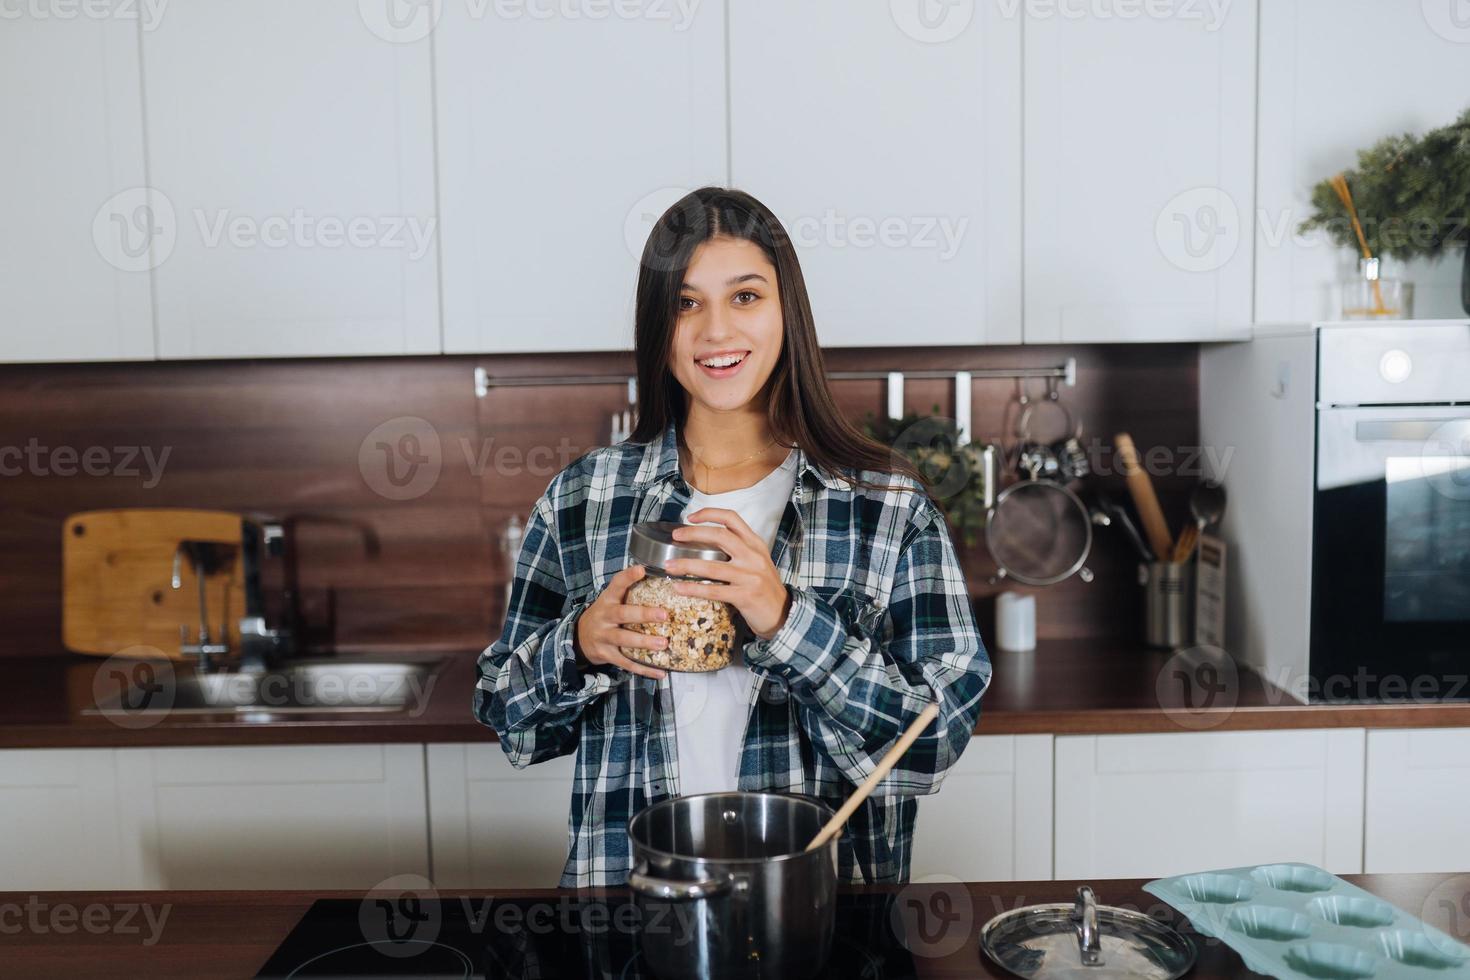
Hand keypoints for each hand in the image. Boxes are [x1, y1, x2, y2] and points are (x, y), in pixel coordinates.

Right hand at [573, 564, 670, 679]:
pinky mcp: (606, 655)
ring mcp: (604, 637)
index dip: (628, 577)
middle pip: (623, 614)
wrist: (579, 638)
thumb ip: (628, 591)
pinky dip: (644, 669)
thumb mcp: (611, 600)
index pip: (616, 584)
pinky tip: (661, 672)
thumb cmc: (605, 615)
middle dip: (644, 614)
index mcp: (607, 600)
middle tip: (664, 615)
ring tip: (663, 643)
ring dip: (645, 642)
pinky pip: (626, 663)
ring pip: (625, 640)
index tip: (642, 569)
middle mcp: (605, 617)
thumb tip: (658, 576)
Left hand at [664, 508, 791, 639]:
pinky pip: (713, 590)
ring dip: (686, 565)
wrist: (783, 613)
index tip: (690, 517)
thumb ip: (739, 549)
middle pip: (720, 536)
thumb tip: (706, 542)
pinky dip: (693, 589)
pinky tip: (679, 588)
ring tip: (669, 566)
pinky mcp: (745, 596)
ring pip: (711, 566)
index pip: (732, 519)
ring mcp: (750, 576)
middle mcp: (753, 556)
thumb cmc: (765, 587)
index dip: (709, 514)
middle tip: (676, 536)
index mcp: (755, 544)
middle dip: (693, 534)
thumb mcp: (757, 561)